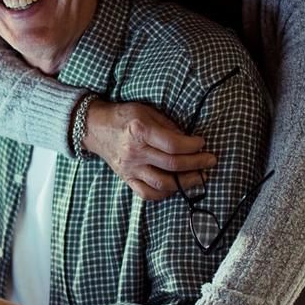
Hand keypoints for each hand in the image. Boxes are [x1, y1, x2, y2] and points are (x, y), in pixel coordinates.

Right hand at [82, 101, 215, 199]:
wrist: (95, 128)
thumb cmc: (123, 116)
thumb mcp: (146, 111)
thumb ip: (167, 126)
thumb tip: (189, 141)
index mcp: (139, 131)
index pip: (172, 144)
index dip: (192, 146)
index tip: (202, 143)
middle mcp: (134, 152)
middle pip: (172, 164)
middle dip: (196, 164)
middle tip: (210, 161)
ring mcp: (130, 169)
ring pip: (163, 182)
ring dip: (186, 182)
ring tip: (200, 177)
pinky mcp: (127, 179)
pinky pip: (148, 193)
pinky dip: (165, 193)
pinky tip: (177, 186)